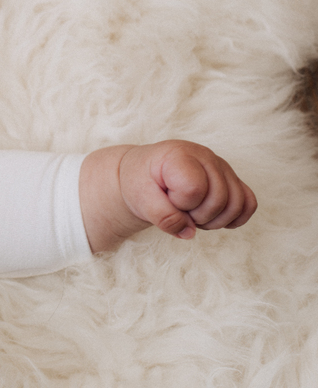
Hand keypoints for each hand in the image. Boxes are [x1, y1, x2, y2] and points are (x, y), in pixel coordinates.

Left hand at [118, 140, 256, 239]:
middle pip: (220, 199)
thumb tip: (189, 233)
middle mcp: (205, 156)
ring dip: (215, 220)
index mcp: (180, 154)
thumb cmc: (140, 182)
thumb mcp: (140, 199)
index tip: (165, 198)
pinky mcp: (230, 178)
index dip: (179, 204)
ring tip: (192, 215)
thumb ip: (162, 216)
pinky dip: (235, 218)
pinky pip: (249, 202)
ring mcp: (221, 166)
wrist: (142, 174)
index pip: (195, 188)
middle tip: (178, 211)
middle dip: (197, 217)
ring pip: (238, 203)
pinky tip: (213, 219)